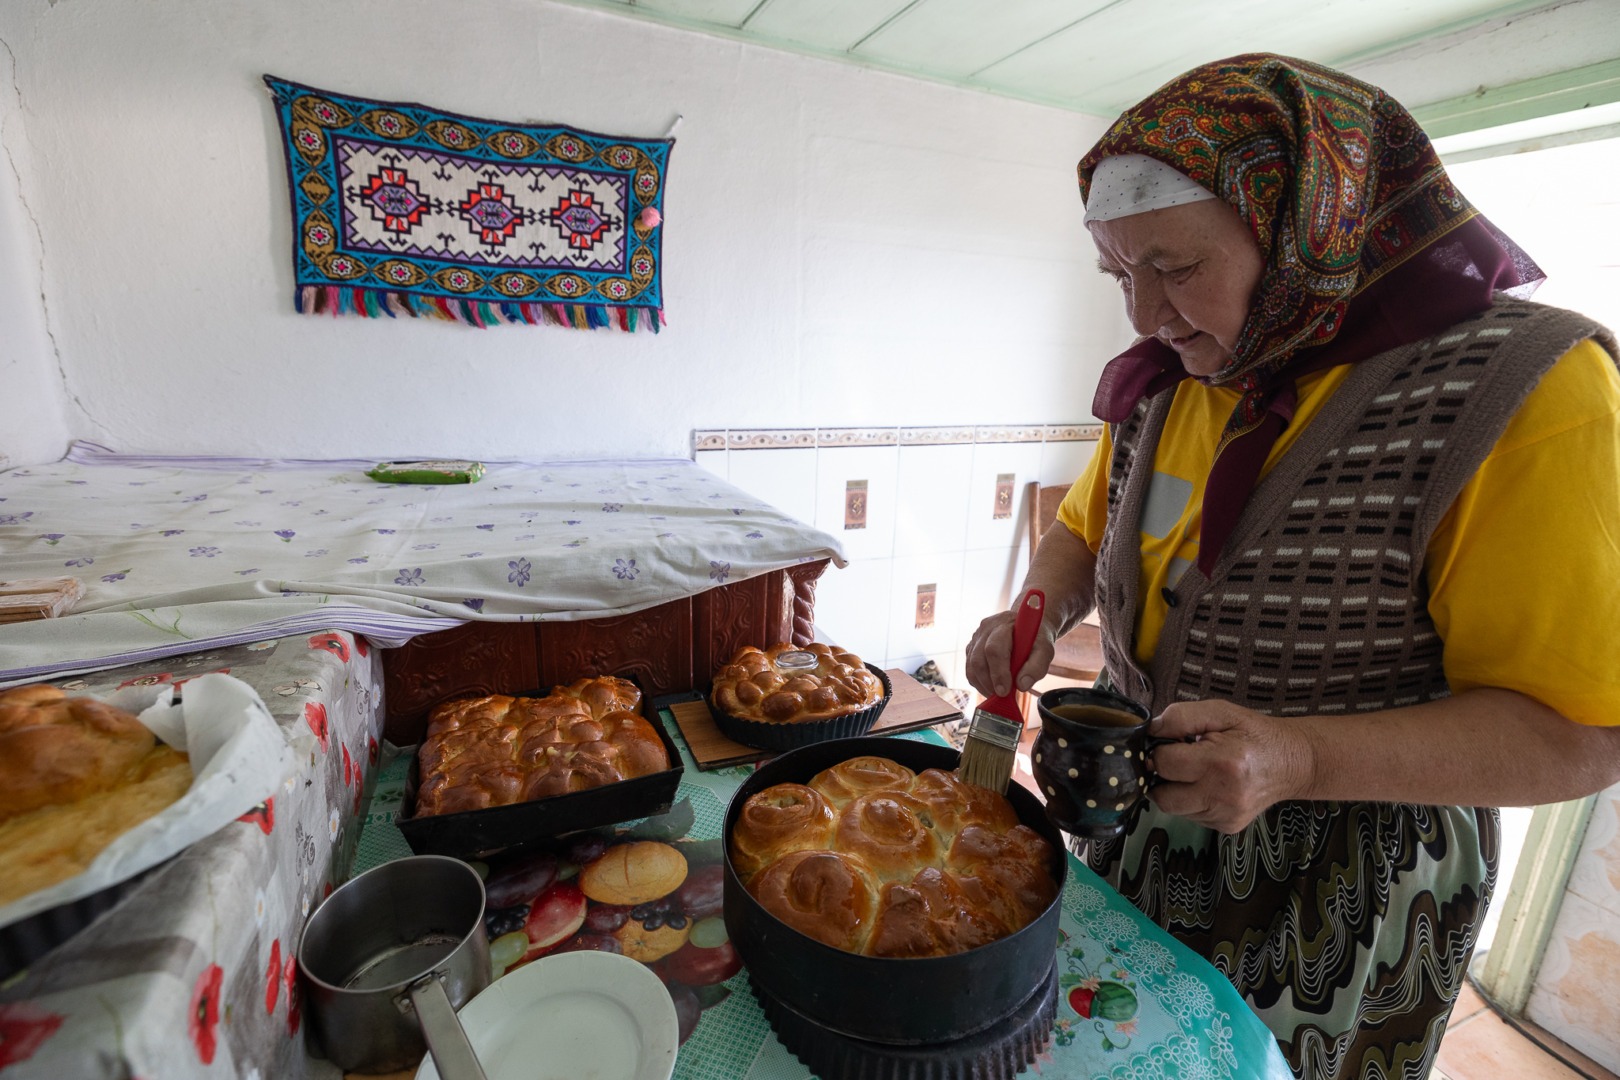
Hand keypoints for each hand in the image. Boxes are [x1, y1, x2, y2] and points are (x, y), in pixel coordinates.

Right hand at [964, 602, 1055, 697]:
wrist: (1027, 625)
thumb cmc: (1035, 638)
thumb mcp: (1045, 650)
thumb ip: (1037, 666)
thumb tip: (1022, 685)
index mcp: (1004, 625)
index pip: (995, 649)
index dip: (998, 672)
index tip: (1005, 691)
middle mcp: (986, 629)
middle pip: (978, 659)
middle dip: (989, 682)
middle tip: (1002, 696)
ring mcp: (976, 638)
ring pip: (971, 666)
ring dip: (983, 685)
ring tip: (998, 693)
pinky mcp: (971, 648)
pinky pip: (970, 669)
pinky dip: (979, 683)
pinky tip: (992, 687)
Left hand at [1146, 700, 1315, 833]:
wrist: (1294, 763)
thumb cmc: (1255, 734)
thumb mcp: (1221, 712)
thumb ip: (1182, 717)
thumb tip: (1150, 731)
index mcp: (1221, 763)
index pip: (1164, 764)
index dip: (1159, 750)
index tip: (1170, 743)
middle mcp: (1223, 795)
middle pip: (1162, 796)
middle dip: (1161, 777)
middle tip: (1177, 760)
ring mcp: (1225, 816)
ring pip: (1174, 809)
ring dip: (1175, 790)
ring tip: (1197, 771)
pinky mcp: (1227, 827)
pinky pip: (1191, 816)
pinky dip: (1191, 801)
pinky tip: (1208, 785)